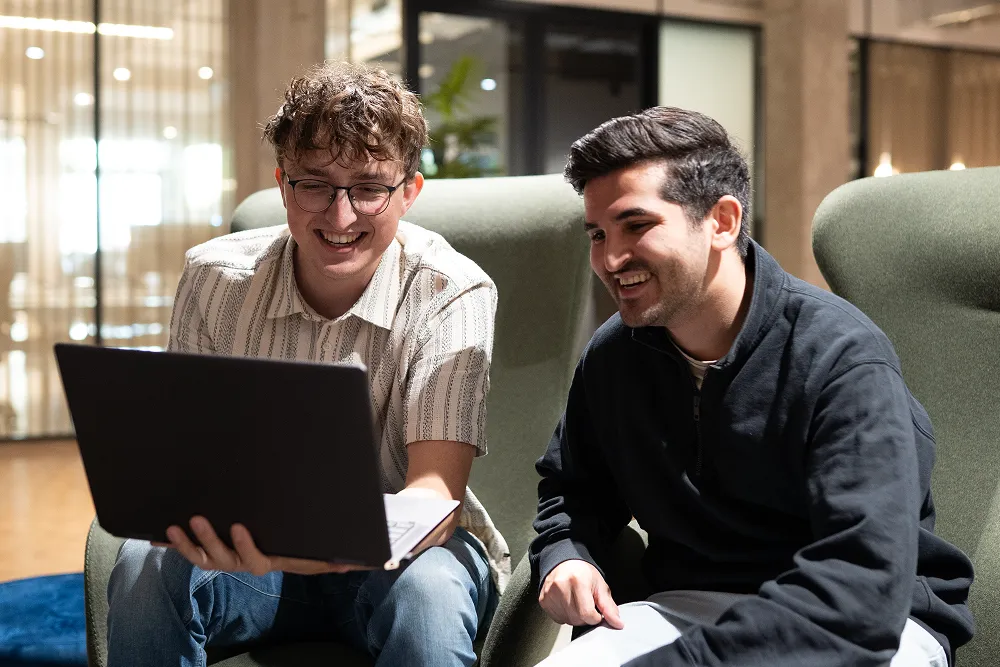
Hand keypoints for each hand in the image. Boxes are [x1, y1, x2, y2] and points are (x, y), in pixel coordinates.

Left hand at [161, 517, 373, 575]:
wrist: (288, 549)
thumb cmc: (306, 546)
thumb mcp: (322, 553)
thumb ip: (338, 559)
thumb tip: (362, 562)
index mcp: (267, 561)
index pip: (255, 559)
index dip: (245, 546)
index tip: (240, 526)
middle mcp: (242, 563)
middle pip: (221, 559)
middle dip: (208, 540)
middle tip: (198, 518)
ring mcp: (224, 558)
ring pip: (201, 557)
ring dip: (185, 544)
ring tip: (175, 525)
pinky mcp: (210, 550)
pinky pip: (188, 550)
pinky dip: (170, 544)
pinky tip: (154, 533)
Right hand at [539, 559, 623, 628]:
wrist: (563, 562)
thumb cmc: (582, 572)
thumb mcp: (600, 585)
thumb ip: (608, 606)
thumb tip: (617, 623)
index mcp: (578, 581)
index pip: (588, 615)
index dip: (596, 616)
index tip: (596, 610)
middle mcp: (561, 587)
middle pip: (577, 619)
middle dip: (585, 616)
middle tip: (586, 603)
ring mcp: (549, 594)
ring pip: (567, 620)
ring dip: (575, 616)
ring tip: (576, 601)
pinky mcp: (543, 600)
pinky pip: (558, 619)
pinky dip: (564, 615)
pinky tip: (566, 603)